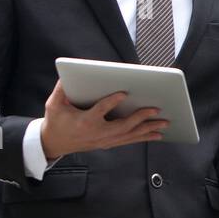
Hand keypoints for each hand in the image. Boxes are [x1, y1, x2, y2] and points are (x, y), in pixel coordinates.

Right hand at [40, 79, 168, 158]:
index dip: (112, 102)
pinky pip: (129, 141)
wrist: (54, 143)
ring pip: (130, 135)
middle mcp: (97, 133)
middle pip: (123, 126)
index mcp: (85, 121)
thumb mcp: (54, 104)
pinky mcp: (108, 143)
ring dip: (148, 129)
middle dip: (141, 118)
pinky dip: (144, 137)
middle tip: (156, 109)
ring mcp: (104, 140)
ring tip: (164, 123)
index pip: (101, 110)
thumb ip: (62, 89)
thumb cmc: (56, 121)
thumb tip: (69, 73)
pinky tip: (158, 135)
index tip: (124, 93)